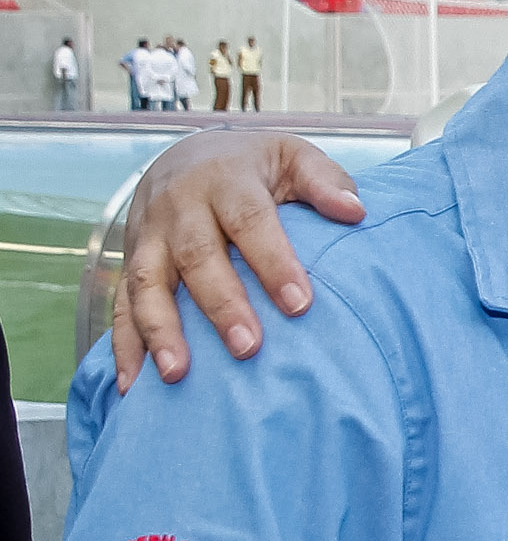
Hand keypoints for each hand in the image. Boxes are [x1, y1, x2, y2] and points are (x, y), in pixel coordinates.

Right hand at [113, 128, 365, 386]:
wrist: (188, 156)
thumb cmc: (255, 167)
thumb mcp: (292, 157)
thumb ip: (325, 182)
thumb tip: (355, 211)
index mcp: (226, 180)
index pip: (250, 220)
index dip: (273, 262)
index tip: (300, 305)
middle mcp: (180, 208)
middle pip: (196, 257)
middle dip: (220, 304)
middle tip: (247, 348)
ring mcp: (149, 237)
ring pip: (147, 283)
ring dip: (160, 331)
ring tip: (177, 374)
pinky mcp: (131, 262)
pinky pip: (120, 305)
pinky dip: (124, 345)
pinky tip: (130, 384)